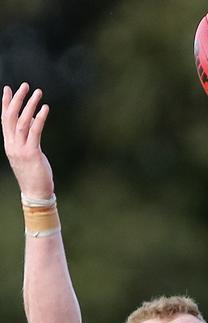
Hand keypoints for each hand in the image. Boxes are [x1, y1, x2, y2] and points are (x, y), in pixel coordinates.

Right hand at [2, 82, 53, 198]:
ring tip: (38, 93)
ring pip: (22, 122)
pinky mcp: (32, 154)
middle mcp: (12, 145)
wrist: (35, 193)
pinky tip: (45, 108)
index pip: (4, 119)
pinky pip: (35, 132)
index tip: (8, 89)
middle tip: (25, 85)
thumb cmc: (34, 173)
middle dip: (17, 99)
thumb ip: (28, 136)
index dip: (6, 103)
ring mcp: (20, 149)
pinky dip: (39, 118)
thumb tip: (31, 119)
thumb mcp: (29, 152)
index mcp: (9, 144)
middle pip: (10, 117)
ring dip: (30, 105)